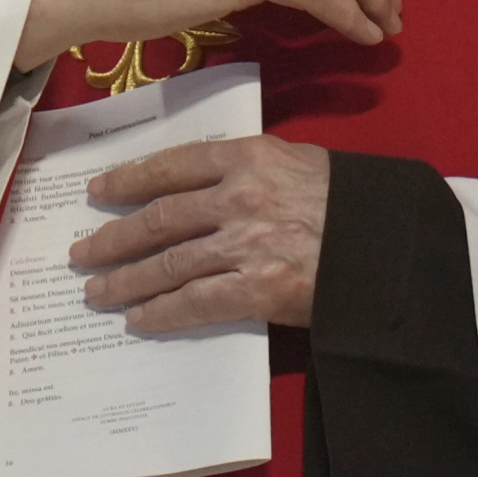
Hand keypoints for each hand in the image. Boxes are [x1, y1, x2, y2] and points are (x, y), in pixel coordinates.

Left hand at [70, 135, 328, 330]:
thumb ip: (252, 169)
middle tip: (82, 252)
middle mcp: (240, 196)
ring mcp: (246, 244)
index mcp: (250, 157)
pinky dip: (161, 312)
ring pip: (167, 263)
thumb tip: (206, 185)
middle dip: (114, 238)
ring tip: (96, 290)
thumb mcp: (301, 163)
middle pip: (159, 218)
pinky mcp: (258, 289)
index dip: (129, 180)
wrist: (395, 244)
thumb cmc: (353, 203)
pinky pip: (195, 302)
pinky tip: (139, 319)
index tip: (99, 192)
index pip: (173, 165)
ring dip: (125, 280)